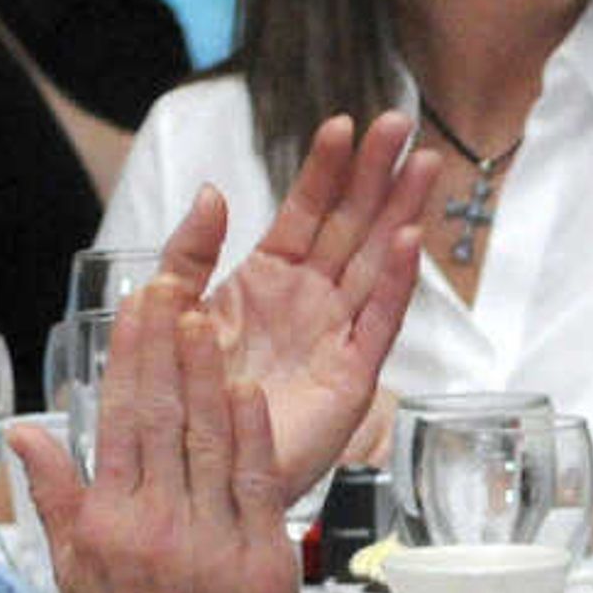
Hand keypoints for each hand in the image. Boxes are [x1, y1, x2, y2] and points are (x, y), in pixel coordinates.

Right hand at [13, 262, 293, 592]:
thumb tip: (22, 430)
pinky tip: (247, 391)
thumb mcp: (77, 570)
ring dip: (209, 377)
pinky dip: (253, 435)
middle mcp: (157, 527)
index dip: (129, 358)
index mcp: (111, 523)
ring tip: (208, 321)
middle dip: (166, 348)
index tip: (136, 305)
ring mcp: (212, 543)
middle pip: (163, 419)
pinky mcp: (262, 560)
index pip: (119, 421)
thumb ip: (55, 495)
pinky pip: (256, 484)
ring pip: (210, 442)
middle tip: (172, 285)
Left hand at [180, 114, 434, 488]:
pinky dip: (395, 284)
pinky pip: (377, 323)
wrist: (192, 468)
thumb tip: (214, 191)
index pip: (306, 211)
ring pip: (376, 263)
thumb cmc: (184, 394)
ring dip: (401, 213)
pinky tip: (408, 242)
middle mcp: (311, 301)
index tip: (343, 124)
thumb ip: (189, 251)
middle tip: (400, 123)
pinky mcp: (350, 379)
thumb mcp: (169, 308)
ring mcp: (335, 337)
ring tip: (424, 165)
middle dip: (377, 175)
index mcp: (270, 280)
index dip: (326, 169)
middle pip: (353, 226)